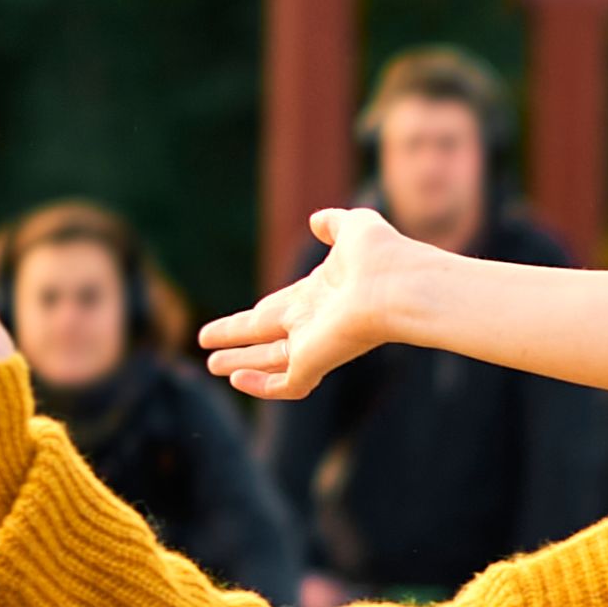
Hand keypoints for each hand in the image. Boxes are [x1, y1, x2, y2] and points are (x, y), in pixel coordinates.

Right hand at [193, 203, 419, 406]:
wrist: (398, 286)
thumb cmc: (381, 255)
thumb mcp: (353, 227)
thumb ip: (334, 223)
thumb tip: (317, 220)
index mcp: (320, 294)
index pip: (280, 307)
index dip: (257, 312)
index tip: (242, 316)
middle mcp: (313, 322)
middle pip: (265, 335)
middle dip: (238, 341)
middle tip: (209, 346)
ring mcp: (314, 345)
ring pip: (269, 361)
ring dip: (238, 362)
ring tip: (210, 366)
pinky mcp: (314, 363)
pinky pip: (283, 384)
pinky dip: (260, 386)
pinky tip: (235, 378)